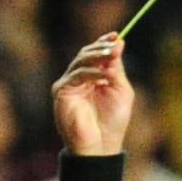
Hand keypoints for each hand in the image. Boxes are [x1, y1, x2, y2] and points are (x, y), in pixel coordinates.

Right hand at [53, 31, 134, 158]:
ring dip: (98, 56)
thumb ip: (116, 68)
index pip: (96, 53)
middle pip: (86, 53)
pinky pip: (76, 75)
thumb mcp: (120, 89)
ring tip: (113, 57)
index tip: (116, 35)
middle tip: (115, 44)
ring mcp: (69, 84)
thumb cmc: (112, 121)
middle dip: (101, 47)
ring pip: (80, 60)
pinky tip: (105, 76)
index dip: (104, 42)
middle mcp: (79, 78)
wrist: (101, 145)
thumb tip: (118, 43)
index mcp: (93, 76)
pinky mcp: (61, 92)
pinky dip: (92, 73)